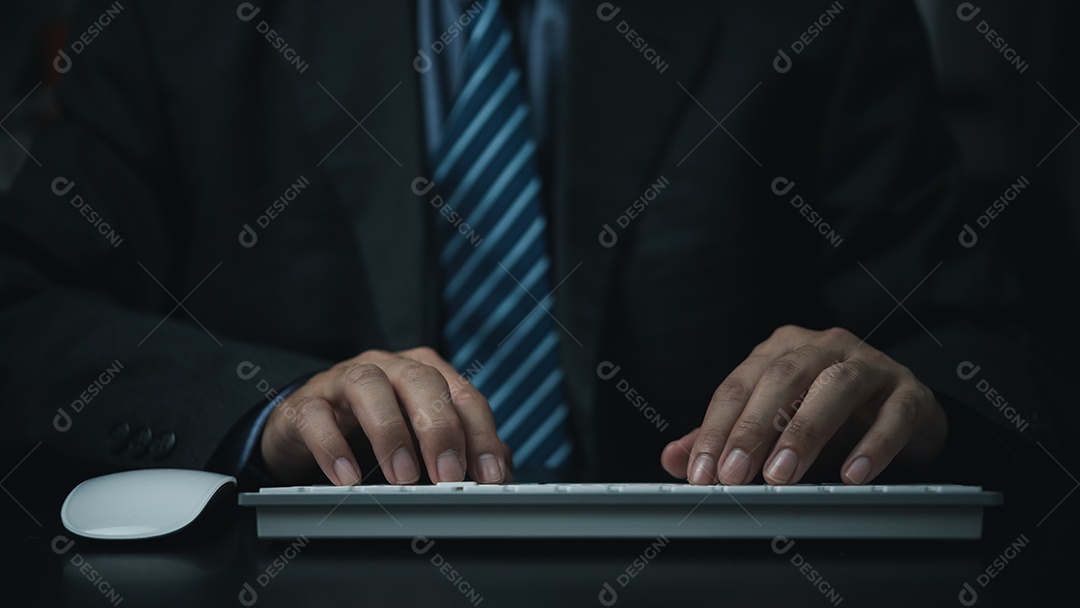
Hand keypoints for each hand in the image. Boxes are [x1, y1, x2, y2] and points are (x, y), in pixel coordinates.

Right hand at [260, 347, 511, 485]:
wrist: (307, 427)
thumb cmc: (373, 431)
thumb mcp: (421, 438)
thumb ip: (461, 448)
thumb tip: (499, 471)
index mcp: (426, 373)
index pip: (464, 396)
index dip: (481, 435)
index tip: (490, 475)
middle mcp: (388, 367)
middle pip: (422, 381)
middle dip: (440, 429)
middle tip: (448, 475)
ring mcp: (343, 380)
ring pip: (369, 385)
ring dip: (390, 431)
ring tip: (403, 476)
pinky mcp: (305, 403)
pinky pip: (317, 416)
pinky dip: (333, 446)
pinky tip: (348, 477)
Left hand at [660, 325, 947, 484]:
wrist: (904, 417)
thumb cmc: (829, 419)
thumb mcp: (772, 428)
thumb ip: (723, 438)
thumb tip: (674, 458)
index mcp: (780, 350)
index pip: (738, 385)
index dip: (716, 430)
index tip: (701, 474)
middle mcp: (823, 346)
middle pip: (781, 379)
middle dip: (753, 429)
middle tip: (734, 475)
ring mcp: (870, 364)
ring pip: (834, 387)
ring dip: (805, 432)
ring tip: (783, 475)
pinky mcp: (909, 391)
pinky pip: (893, 413)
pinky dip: (873, 445)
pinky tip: (852, 475)